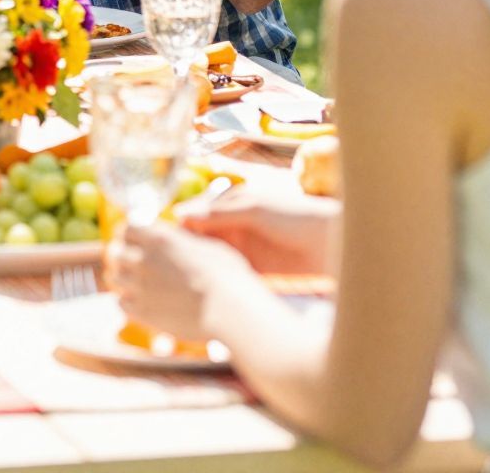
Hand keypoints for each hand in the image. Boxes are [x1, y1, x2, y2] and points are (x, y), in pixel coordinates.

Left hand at [114, 220, 260, 344]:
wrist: (229, 309)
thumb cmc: (227, 275)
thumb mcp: (206, 246)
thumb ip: (183, 241)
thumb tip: (179, 239)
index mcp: (160, 238)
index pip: (126, 227)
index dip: (130, 234)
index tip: (136, 240)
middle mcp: (144, 259)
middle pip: (114, 251)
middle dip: (122, 255)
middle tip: (134, 263)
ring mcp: (141, 286)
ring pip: (114, 277)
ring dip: (124, 279)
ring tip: (138, 284)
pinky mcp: (143, 312)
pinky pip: (120, 303)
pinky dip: (127, 302)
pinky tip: (142, 302)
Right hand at [176, 184, 339, 274]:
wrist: (330, 243)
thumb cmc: (296, 217)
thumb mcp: (255, 210)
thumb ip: (220, 213)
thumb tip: (182, 215)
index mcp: (231, 202)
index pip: (195, 213)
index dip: (178, 226)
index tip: (160, 240)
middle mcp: (233, 224)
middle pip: (198, 236)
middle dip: (182, 248)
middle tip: (163, 265)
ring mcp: (241, 247)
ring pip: (209, 256)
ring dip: (195, 265)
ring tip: (175, 279)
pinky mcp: (251, 268)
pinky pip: (225, 272)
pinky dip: (212, 277)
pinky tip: (199, 288)